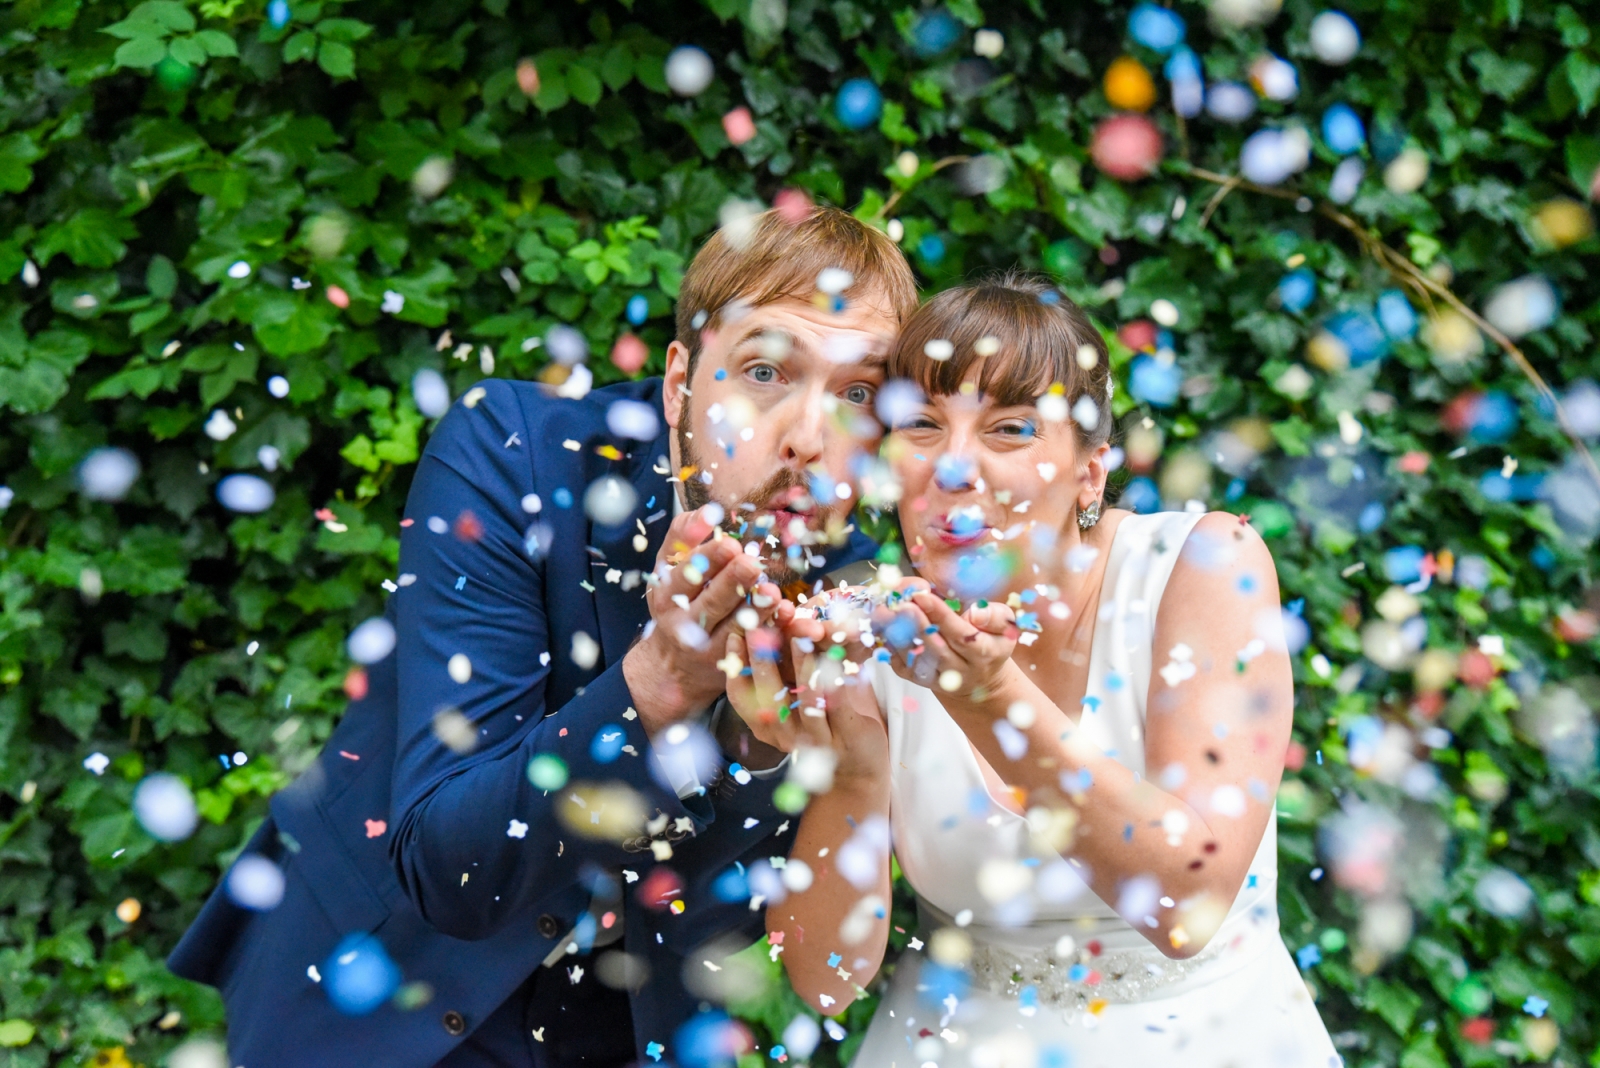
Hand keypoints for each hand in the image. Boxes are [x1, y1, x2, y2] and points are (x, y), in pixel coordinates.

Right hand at [623, 505, 766, 731]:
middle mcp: (683, 623)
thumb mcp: (669, 567)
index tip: (730, 543)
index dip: (708, 558)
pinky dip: (773, 630)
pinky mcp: (731, 663)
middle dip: (732, 582)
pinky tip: (788, 615)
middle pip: (712, 602)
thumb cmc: (678, 600)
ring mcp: (707, 648)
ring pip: (735, 627)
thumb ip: (685, 535)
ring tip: (772, 593)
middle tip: (751, 564)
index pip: (686, 574)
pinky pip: (755, 645)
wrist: (674, 664)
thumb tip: (710, 511)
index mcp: (666, 593)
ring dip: (756, 610)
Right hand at [725, 622, 887, 787]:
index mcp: (766, 726)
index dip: (735, 666)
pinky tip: (832, 658)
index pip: (740, 697)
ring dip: (799, 666)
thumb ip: (780, 671)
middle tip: (760, 627)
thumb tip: (767, 628)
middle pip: (767, 698)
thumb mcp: (794, 701)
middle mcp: (786, 736)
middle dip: (761, 660)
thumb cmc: (821, 725)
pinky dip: (832, 681)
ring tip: (799, 636)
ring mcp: (817, 739)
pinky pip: (837, 706)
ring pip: (804, 702)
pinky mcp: (846, 737)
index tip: (735, 635)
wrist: (857, 767)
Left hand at [882, 591, 1019, 705]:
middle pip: (936, 649)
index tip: (923, 595)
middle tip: (900, 603)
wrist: (981, 679)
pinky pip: (903, 665)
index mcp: (984, 654)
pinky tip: (885, 628)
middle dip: (917, 625)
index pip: (961, 635)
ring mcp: (938, 678)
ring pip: (916, 659)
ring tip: (888, 612)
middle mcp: (960, 670)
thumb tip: (976, 613)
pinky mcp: (920, 681)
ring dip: (900, 635)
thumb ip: (995, 616)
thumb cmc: (991, 643)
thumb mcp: (1005, 628)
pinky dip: (891, 648)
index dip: (941, 616)